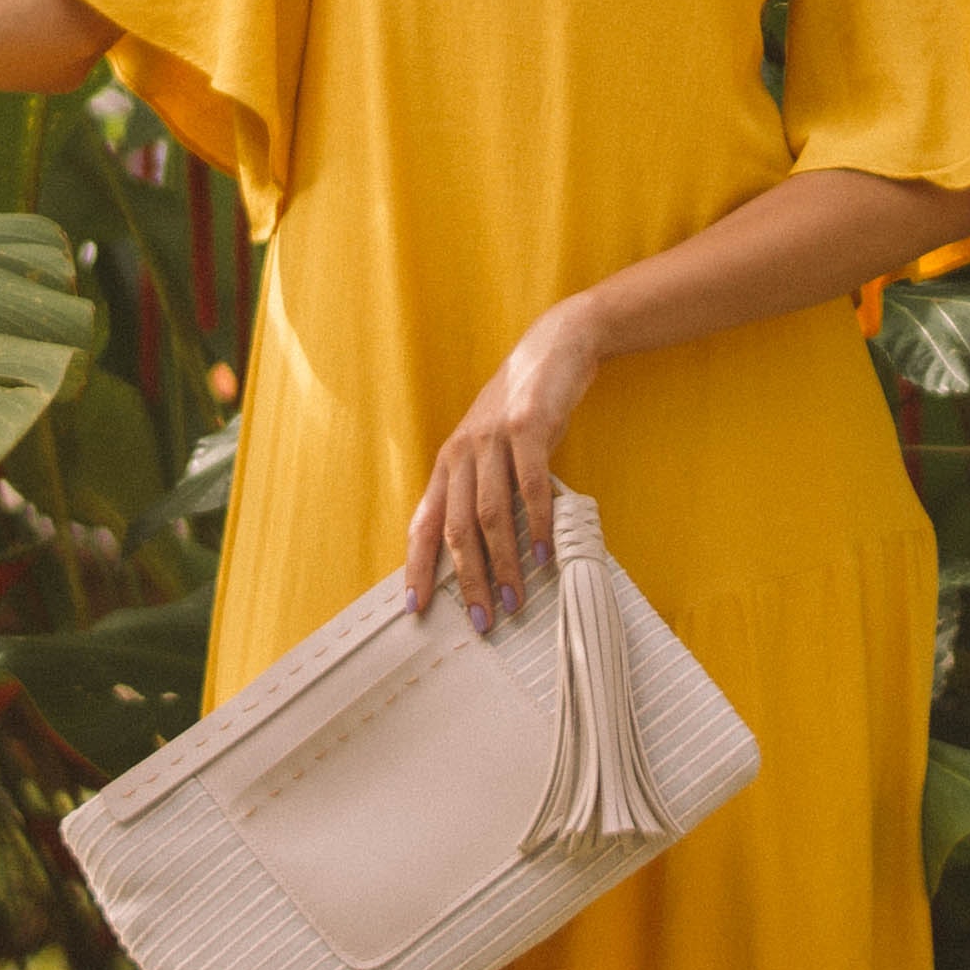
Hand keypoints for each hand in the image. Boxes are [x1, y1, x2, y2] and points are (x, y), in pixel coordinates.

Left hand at [406, 301, 605, 634]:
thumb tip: (486, 550)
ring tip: (516, 599)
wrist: (554, 348)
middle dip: (467, 580)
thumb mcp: (493, 449)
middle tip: (482, 620)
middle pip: (455, 529)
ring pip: (490, 515)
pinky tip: (543, 554)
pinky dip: (536, 525)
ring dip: (502, 563)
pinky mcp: (526, 428)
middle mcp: (462, 453)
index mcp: (448, 463)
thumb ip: (486, 490)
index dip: (417, 567)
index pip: (423, 523)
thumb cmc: (523, 408)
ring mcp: (492, 440)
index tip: (416, 607)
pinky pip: (530, 487)